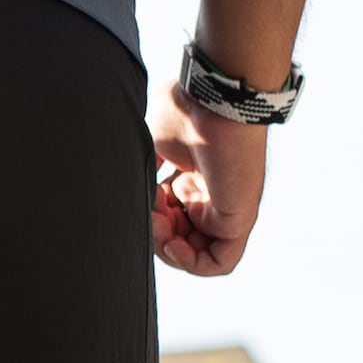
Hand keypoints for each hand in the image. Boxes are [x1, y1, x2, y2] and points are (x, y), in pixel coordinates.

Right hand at [149, 85, 263, 275]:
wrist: (213, 98)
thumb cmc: (187, 109)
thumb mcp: (152, 141)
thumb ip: (144, 168)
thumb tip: (125, 186)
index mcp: (194, 179)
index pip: (170, 218)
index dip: (149, 217)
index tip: (140, 196)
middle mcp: (211, 197)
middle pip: (180, 238)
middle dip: (156, 234)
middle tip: (148, 212)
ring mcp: (226, 210)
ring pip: (196, 254)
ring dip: (168, 249)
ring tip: (157, 224)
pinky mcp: (237, 219)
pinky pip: (218, 262)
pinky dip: (192, 264)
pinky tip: (173, 245)